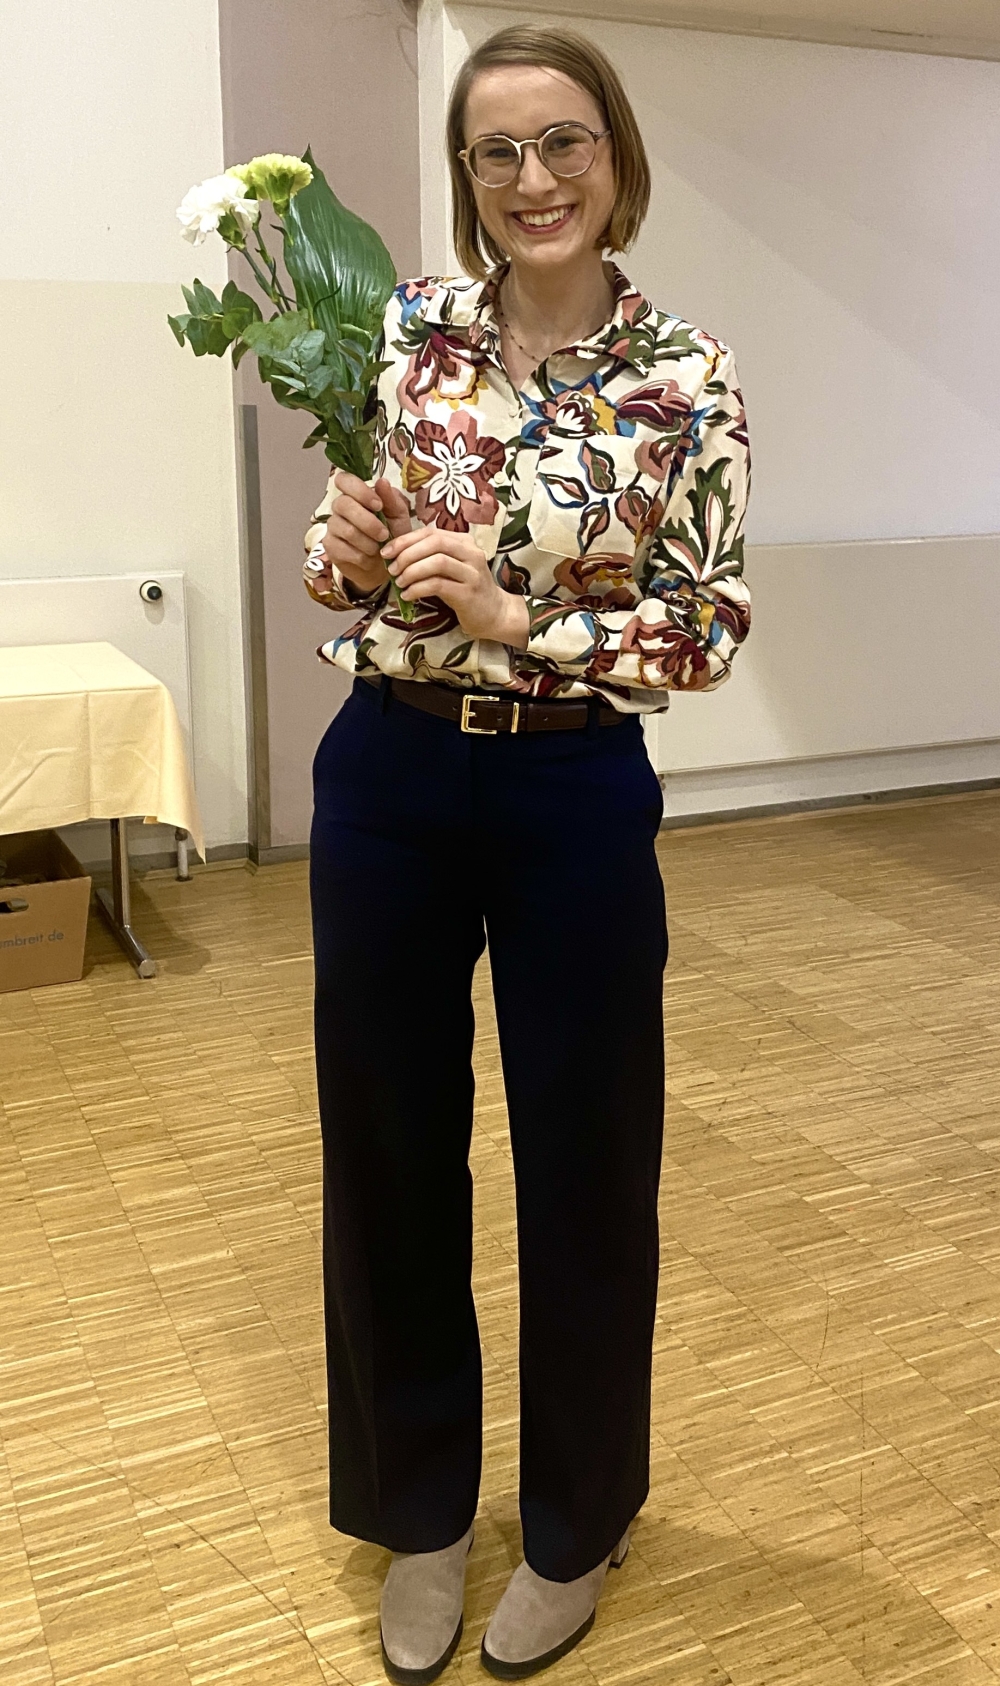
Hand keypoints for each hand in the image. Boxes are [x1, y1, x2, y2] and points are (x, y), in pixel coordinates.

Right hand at [322, 472, 411, 594]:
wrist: (385, 566)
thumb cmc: (392, 535)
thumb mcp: (398, 516)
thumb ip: (391, 499)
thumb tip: (382, 481)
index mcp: (356, 494)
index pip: (344, 480)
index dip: (359, 490)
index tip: (378, 505)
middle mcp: (340, 507)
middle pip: (343, 504)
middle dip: (368, 522)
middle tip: (384, 534)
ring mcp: (333, 526)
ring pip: (346, 529)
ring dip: (367, 542)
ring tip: (379, 548)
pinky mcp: (330, 546)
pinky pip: (343, 549)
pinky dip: (361, 557)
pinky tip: (368, 559)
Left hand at [381, 526, 529, 646]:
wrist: (493, 614)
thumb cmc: (465, 589)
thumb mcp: (449, 568)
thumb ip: (429, 557)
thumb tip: (395, 554)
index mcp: (464, 542)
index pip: (431, 532)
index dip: (405, 540)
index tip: (386, 552)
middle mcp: (471, 553)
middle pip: (434, 543)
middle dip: (407, 554)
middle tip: (392, 569)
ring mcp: (472, 573)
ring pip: (437, 562)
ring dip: (412, 571)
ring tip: (399, 582)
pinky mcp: (468, 593)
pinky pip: (438, 585)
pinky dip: (418, 589)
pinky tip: (407, 596)